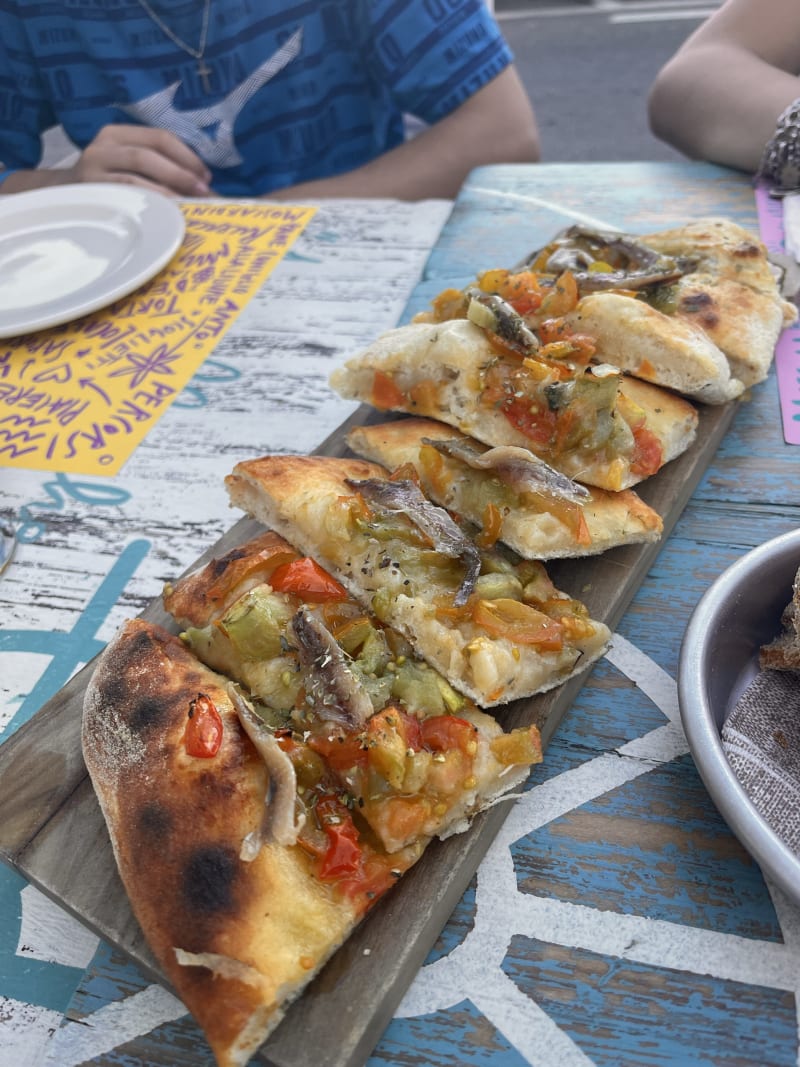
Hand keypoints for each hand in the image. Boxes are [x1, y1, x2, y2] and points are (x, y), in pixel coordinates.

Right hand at [66, 124, 212, 196]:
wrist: (62, 195)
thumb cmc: (107, 182)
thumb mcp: (126, 162)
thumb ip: (157, 165)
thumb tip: (203, 186)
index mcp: (118, 133)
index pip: (159, 137)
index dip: (187, 156)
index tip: (206, 176)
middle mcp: (103, 145)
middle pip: (149, 154)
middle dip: (181, 172)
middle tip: (204, 192)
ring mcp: (93, 169)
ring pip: (136, 175)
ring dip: (168, 190)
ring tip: (190, 204)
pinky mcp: (91, 192)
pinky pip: (125, 196)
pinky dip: (149, 203)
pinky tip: (166, 213)